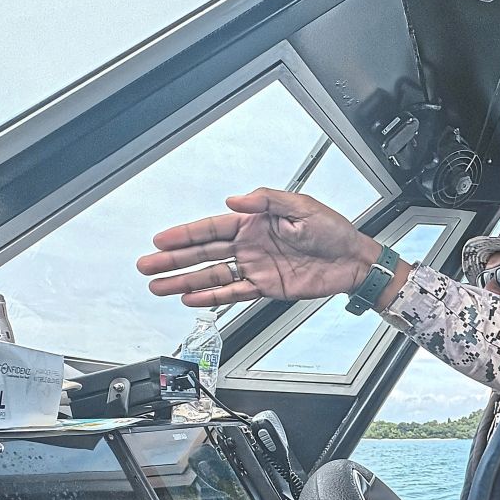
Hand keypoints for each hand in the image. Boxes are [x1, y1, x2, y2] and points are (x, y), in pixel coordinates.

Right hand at [135, 188, 407, 306]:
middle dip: (173, 259)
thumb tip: (234, 200)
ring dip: (185, 281)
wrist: (353, 259)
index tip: (159, 239)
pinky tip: (191, 298)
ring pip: (212, 276)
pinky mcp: (266, 287)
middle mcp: (249, 245)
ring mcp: (255, 267)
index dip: (183, 234)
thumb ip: (265, 201)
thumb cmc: (332, 229)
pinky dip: (212, 297)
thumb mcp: (301, 205)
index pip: (210, 228)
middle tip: (146, 265)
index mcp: (253, 222)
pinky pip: (233, 293)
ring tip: (158, 287)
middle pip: (203, 253)